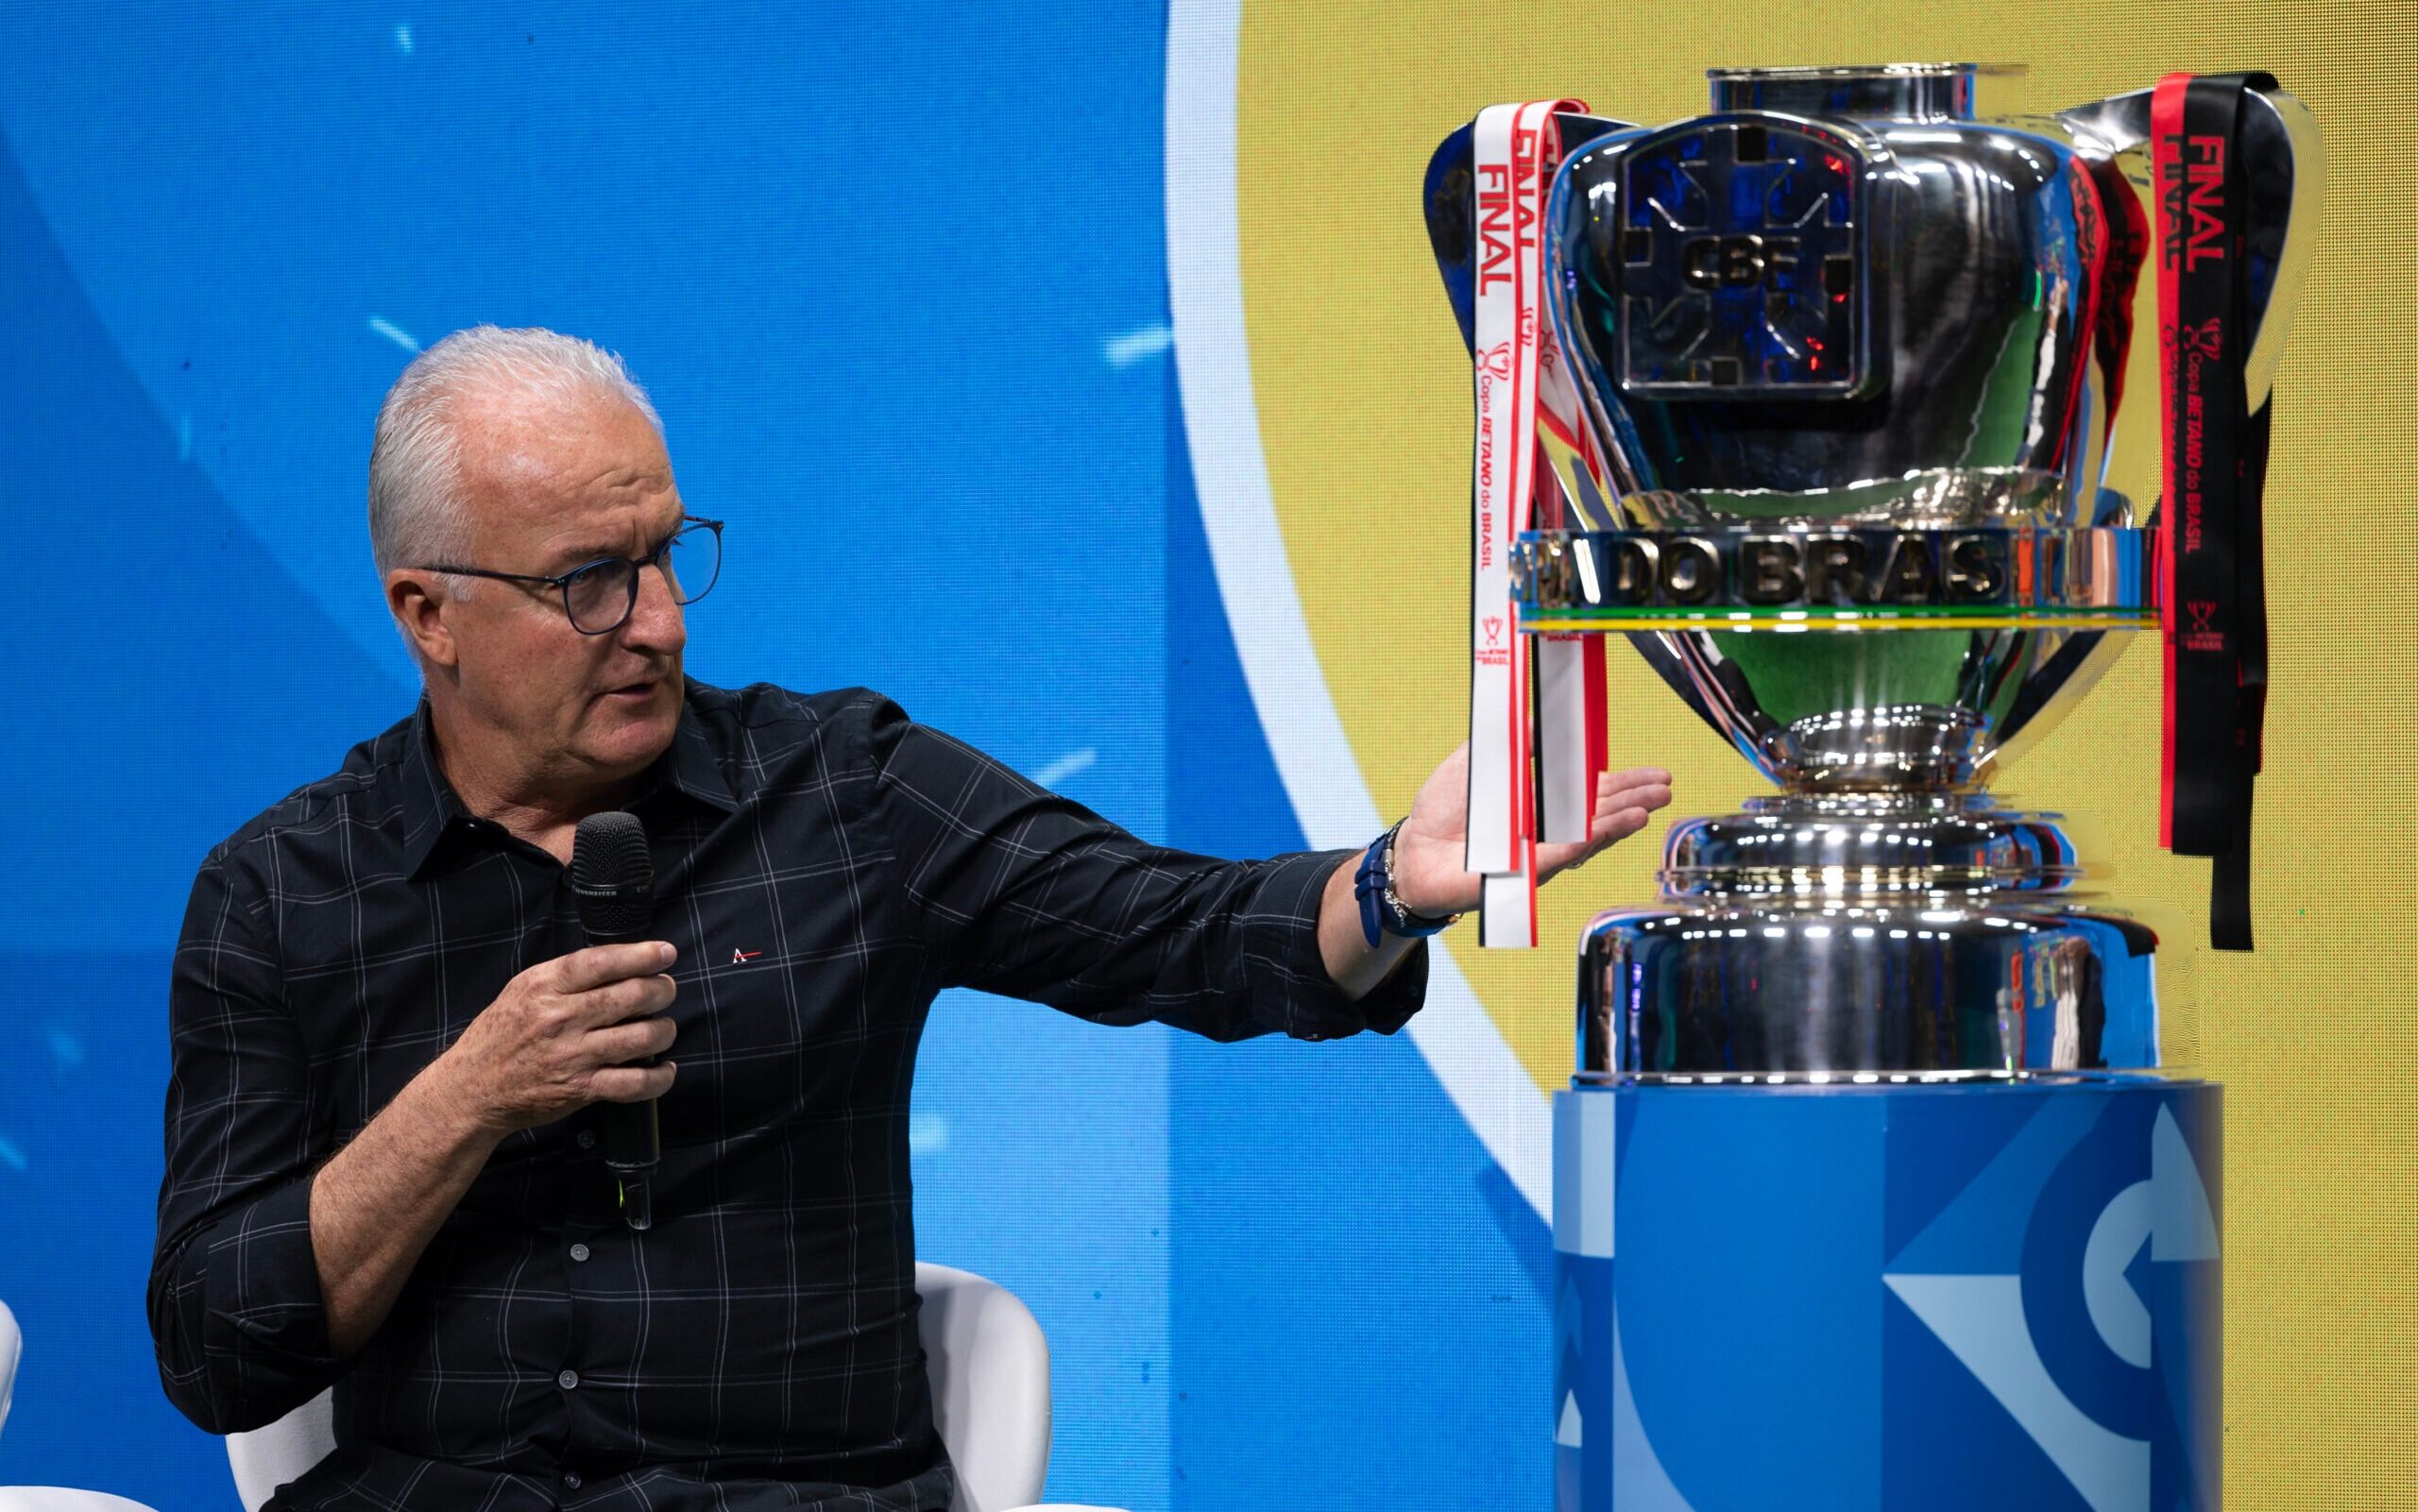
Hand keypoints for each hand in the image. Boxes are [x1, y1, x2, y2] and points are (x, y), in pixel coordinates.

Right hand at [436, 941, 679, 1135]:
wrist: (472, 1088)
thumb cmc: (501, 1035)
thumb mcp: (523, 990)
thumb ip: (565, 975)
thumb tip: (617, 960)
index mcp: (545, 987)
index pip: (602, 962)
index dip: (642, 955)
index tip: (666, 953)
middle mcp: (561, 1018)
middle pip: (631, 995)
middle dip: (661, 990)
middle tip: (666, 990)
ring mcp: (573, 1055)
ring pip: (641, 1036)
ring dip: (665, 1030)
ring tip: (664, 1028)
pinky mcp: (581, 1089)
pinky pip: (634, 1083)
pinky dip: (659, 1077)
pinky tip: (664, 1068)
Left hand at [1388, 744, 1671, 918]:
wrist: (1412, 848)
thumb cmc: (1443, 808)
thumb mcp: (1478, 760)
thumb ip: (1512, 742)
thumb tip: (1545, 720)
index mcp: (1541, 804)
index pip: (1592, 793)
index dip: (1624, 785)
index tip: (1656, 776)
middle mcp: (1547, 831)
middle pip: (1598, 816)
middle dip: (1633, 802)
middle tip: (1664, 790)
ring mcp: (1537, 854)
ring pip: (1584, 838)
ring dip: (1616, 823)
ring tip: (1645, 810)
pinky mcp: (1519, 874)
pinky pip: (1556, 856)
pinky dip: (1581, 841)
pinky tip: (1606, 829)